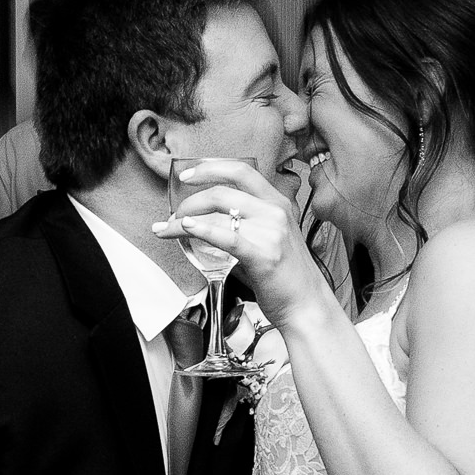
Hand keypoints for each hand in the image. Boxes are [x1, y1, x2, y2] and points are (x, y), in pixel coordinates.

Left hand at [152, 160, 323, 329]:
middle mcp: (275, 212)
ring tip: (168, 229)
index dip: (209, 168)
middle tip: (174, 214)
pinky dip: (202, 230)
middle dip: (190, 200)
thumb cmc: (287, 278)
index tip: (187, 176)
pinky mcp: (263, 256)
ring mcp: (270, 232)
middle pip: (222, 191)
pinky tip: (186, 229)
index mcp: (277, 203)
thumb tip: (209, 224)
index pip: (241, 171)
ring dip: (184, 220)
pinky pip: (227, 237)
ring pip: (218, 214)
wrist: (307, 306)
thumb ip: (247, 227)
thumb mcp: (272, 238)